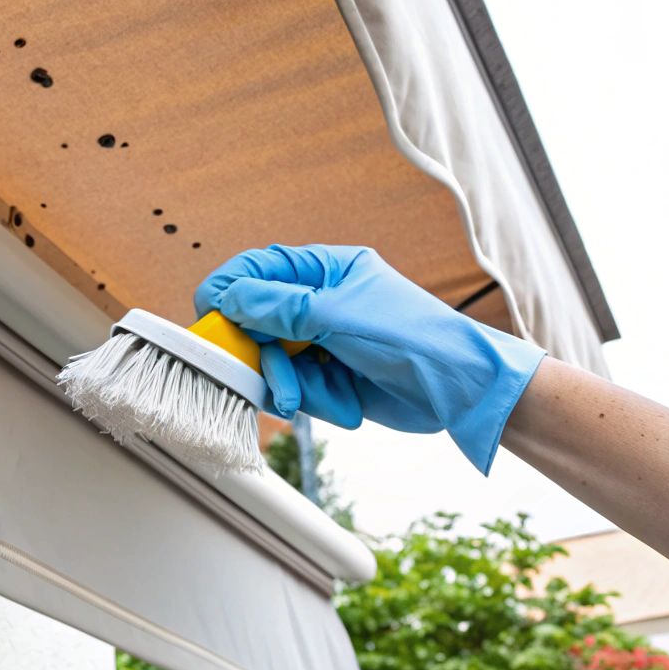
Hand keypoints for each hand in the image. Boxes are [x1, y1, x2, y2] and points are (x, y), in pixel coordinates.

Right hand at [194, 245, 544, 473]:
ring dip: (288, 382)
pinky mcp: (334, 378)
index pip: (260, 269)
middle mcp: (322, 303)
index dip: (229, 289)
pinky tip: (342, 400)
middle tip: (258, 371)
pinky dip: (314, 399)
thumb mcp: (336, 315)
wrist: (460, 390)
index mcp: (325, 270)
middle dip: (261, 351)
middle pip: (259, 321)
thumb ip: (277, 306)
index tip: (207, 313)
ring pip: (275, 361)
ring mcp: (326, 342)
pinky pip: (298, 388)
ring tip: (309, 394)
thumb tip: (228, 296)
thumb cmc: (410, 336)